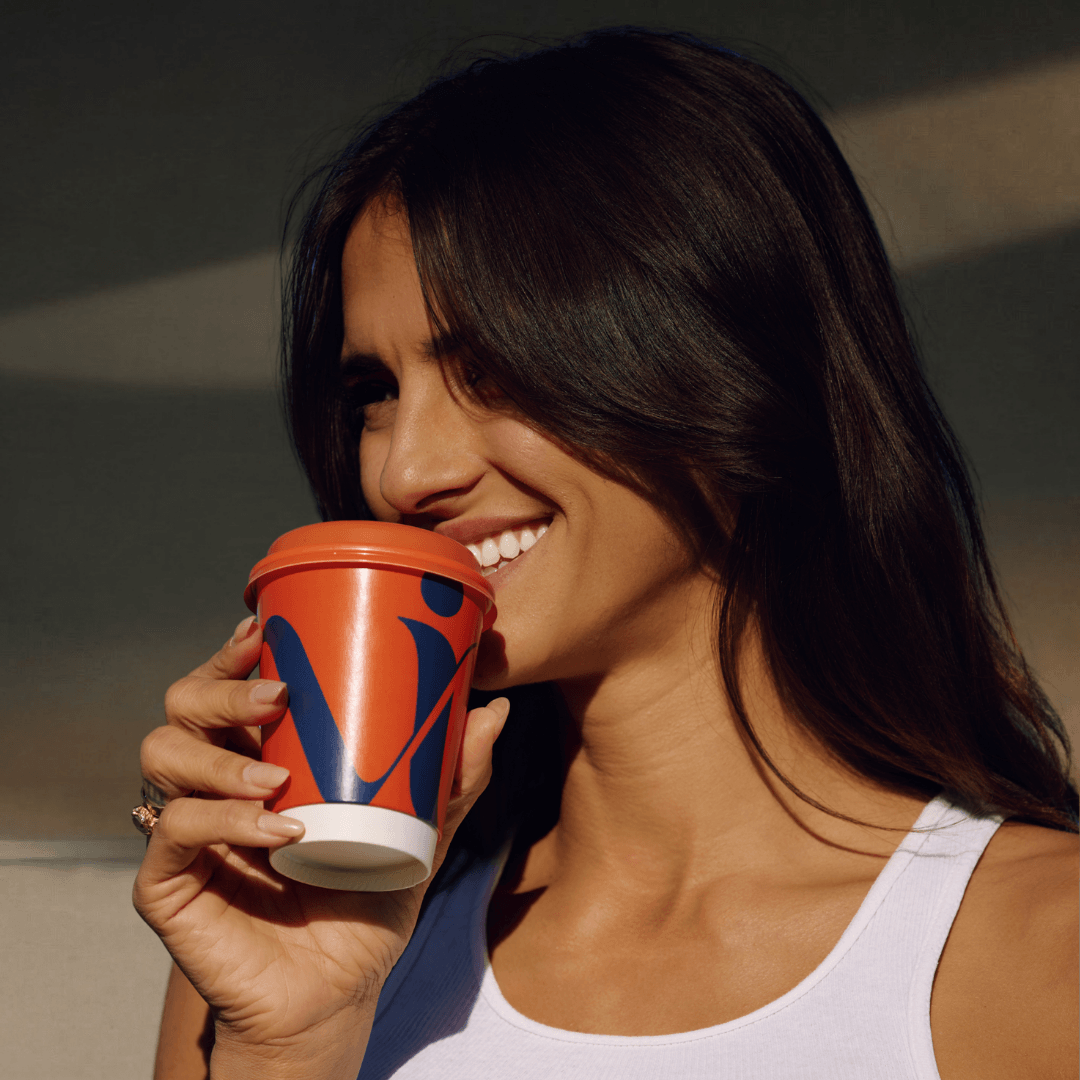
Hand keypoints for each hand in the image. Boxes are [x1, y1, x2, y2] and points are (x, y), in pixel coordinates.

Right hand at [133, 615, 508, 1078]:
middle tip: (278, 696)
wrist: (337, 993)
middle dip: (222, 688)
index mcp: (257, 756)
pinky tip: (276, 829)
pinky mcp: (167, 884)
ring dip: (219, 756)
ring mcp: (185, 832)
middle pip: (183, 706)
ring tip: (275, 777)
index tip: (266, 629)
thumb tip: (494, 710)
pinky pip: (173, 830)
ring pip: (163, 755)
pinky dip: (222, 821)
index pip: (225, 686)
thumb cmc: (366, 900)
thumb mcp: (419, 833)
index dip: (232, 653)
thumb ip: (452, 779)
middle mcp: (213, 783)